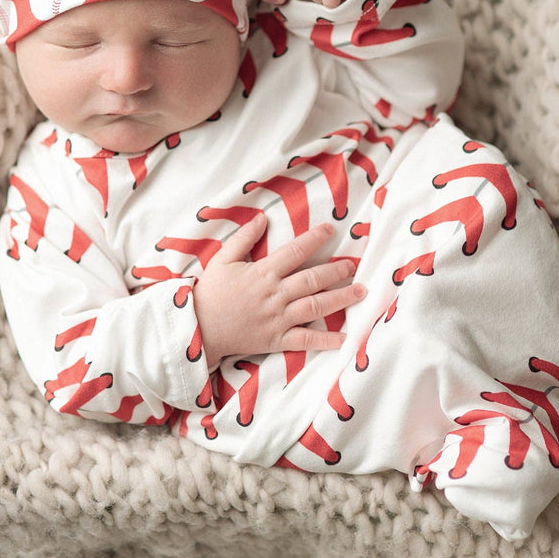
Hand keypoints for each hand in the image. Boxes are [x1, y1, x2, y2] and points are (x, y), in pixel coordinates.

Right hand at [194, 213, 365, 364]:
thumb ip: (243, 238)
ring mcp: (278, 318)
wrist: (198, 328)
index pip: (295, 251)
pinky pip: (305, 340)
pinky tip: (344, 339)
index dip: (315, 238)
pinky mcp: (276, 340)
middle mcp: (275, 294)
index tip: (332, 229)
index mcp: (263, 272)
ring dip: (341, 298)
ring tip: (361, 292)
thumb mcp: (222, 260)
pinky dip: (326, 340)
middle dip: (337, 270)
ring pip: (315, 306)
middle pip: (313, 278)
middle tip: (353, 265)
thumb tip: (262, 217)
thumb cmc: (210, 293)